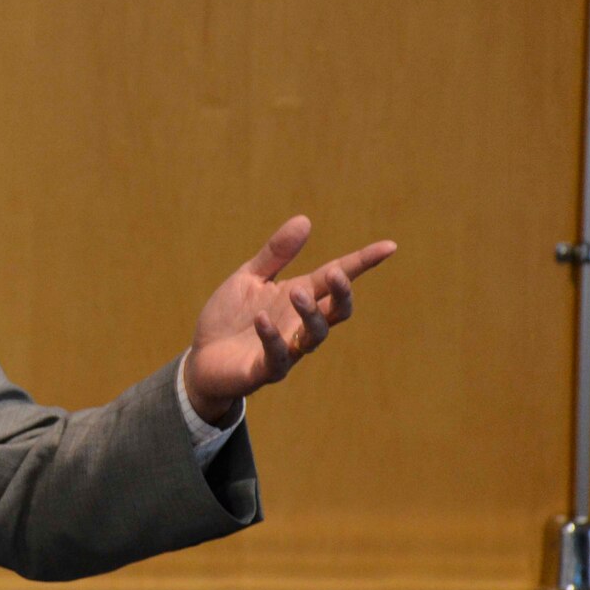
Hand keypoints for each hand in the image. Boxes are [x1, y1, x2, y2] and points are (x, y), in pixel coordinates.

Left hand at [182, 216, 396, 423]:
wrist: (200, 358)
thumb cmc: (229, 318)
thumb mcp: (249, 278)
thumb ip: (276, 254)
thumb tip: (305, 220)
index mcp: (299, 296)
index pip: (338, 276)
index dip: (363, 262)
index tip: (389, 246)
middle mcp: (299, 323)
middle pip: (337, 310)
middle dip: (342, 293)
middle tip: (335, 274)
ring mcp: (287, 349)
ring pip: (315, 335)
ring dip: (311, 313)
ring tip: (297, 293)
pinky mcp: (265, 370)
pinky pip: (277, 356)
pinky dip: (271, 338)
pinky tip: (261, 319)